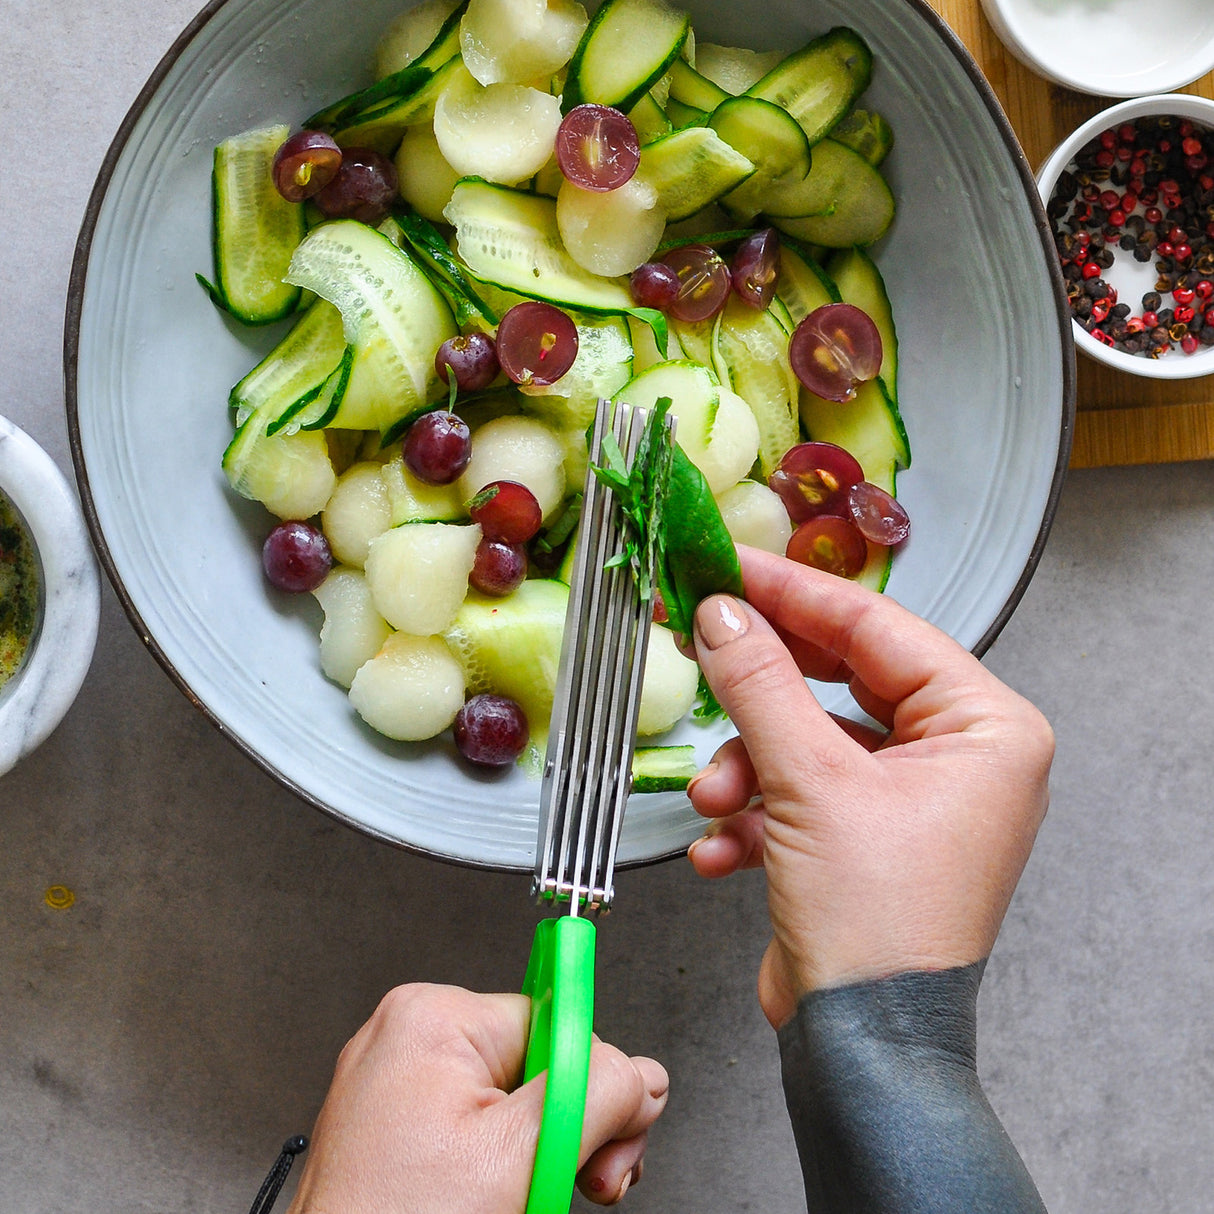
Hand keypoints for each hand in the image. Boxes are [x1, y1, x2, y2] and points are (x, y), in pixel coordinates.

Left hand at [286, 983, 667, 1212]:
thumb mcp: (520, 1156)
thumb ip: (596, 1098)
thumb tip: (643, 1074)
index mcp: (433, 1016)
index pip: (558, 1024)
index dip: (593, 1086)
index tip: (611, 1135)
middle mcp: (411, 1037)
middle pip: (540, 1065)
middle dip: (569, 1129)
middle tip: (579, 1182)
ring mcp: (400, 1085)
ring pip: (514, 1107)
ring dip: (541, 1157)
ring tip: (527, 1200)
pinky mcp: (397, 1130)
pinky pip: (478, 1131)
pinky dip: (502, 1169)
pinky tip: (499, 1202)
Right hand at [687, 546, 1052, 1028]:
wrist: (864, 1052)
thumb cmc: (878, 926)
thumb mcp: (808, 783)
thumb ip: (759, 684)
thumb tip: (722, 615)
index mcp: (983, 726)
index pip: (876, 627)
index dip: (792, 592)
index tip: (729, 565)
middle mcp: (957, 753)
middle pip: (838, 678)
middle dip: (759, 680)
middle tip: (696, 633)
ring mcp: (912, 795)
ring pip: (808, 737)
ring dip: (747, 766)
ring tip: (713, 798)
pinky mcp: (867, 831)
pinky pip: (801, 787)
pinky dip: (756, 809)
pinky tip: (726, 848)